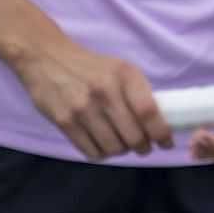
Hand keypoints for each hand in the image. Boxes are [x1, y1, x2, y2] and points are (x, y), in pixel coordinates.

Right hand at [9, 37, 171, 160]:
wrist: (47, 58)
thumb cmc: (91, 66)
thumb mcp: (120, 69)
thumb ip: (138, 93)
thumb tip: (157, 125)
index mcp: (124, 75)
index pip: (148, 112)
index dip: (161, 133)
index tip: (166, 143)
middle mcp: (105, 92)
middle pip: (133, 136)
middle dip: (142, 147)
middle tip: (142, 146)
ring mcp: (83, 109)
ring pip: (113, 148)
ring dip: (121, 151)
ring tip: (121, 144)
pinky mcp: (64, 122)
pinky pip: (91, 152)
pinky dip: (101, 154)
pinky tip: (102, 145)